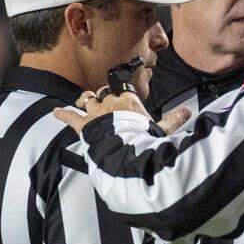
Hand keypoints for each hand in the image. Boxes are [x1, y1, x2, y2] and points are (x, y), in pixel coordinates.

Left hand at [53, 89, 190, 134]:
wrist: (126, 153)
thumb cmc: (145, 140)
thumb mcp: (164, 131)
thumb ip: (175, 119)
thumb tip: (188, 111)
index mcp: (129, 101)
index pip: (124, 91)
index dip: (123, 93)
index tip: (125, 96)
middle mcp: (110, 103)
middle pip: (105, 93)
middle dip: (105, 96)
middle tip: (107, 101)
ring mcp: (95, 113)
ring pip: (88, 100)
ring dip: (86, 100)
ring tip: (85, 100)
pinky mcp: (84, 126)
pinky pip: (71, 117)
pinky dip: (63, 114)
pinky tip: (55, 112)